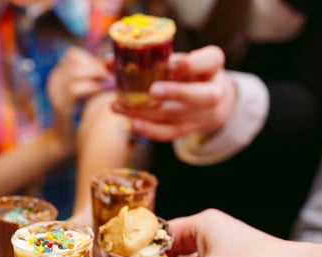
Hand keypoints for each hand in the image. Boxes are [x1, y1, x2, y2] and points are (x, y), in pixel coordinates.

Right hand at [47, 47, 109, 152]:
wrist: (65, 141)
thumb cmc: (81, 115)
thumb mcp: (85, 91)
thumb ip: (92, 77)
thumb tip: (110, 63)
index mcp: (58, 75)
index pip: (73, 55)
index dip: (91, 59)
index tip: (105, 69)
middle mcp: (54, 81)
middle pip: (73, 60)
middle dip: (95, 66)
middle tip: (109, 76)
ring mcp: (55, 94)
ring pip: (73, 72)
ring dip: (94, 75)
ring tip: (107, 83)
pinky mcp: (61, 108)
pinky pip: (74, 90)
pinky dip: (90, 88)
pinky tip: (100, 91)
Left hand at [117, 46, 236, 141]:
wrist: (204, 101)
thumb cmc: (184, 74)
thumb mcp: (175, 61)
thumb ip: (148, 59)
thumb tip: (108, 62)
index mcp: (212, 66)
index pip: (210, 60)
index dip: (192, 64)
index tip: (172, 63)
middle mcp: (212, 92)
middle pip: (202, 96)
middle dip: (176, 93)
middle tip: (152, 91)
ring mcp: (200, 114)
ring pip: (176, 115)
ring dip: (147, 112)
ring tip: (119, 105)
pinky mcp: (186, 129)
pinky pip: (169, 133)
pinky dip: (150, 130)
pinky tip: (132, 123)